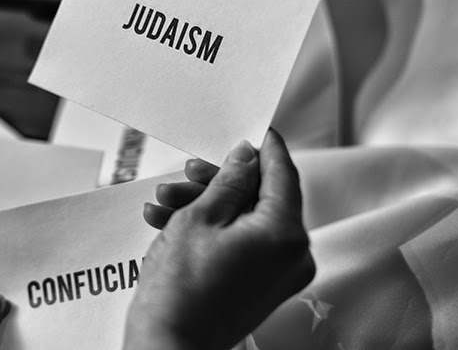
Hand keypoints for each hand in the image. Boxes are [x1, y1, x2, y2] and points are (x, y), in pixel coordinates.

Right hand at [124, 129, 314, 349]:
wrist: (169, 344)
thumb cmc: (181, 288)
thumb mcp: (199, 218)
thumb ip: (229, 181)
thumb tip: (247, 157)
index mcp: (286, 234)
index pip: (283, 174)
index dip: (265, 147)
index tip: (256, 129)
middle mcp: (293, 256)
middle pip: (261, 198)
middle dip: (217, 183)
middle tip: (185, 173)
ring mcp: (280, 275)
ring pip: (246, 221)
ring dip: (205, 207)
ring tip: (163, 205)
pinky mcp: (263, 288)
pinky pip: (243, 245)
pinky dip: (212, 232)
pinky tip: (171, 225)